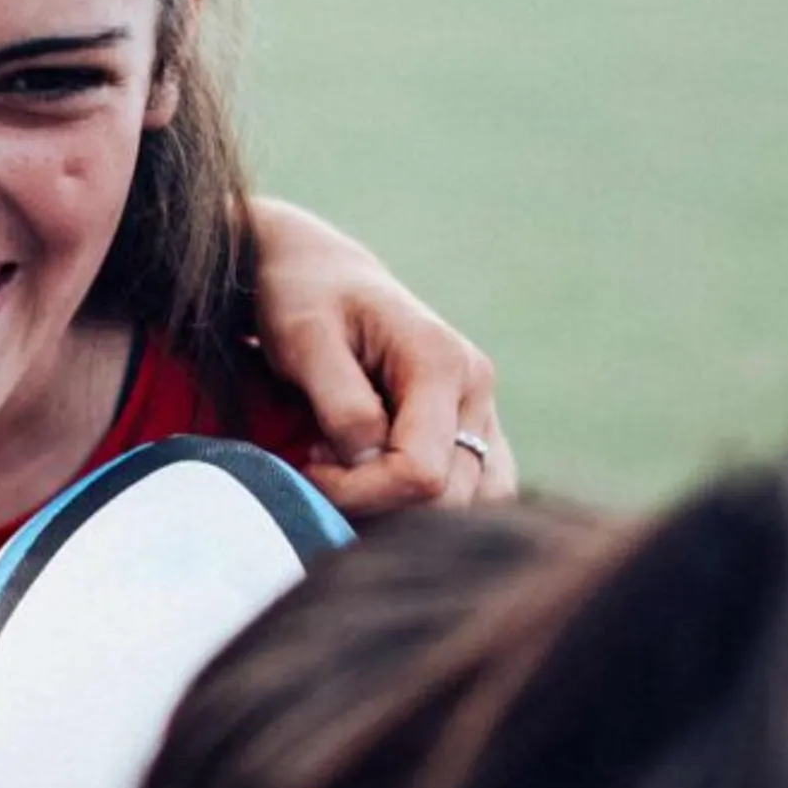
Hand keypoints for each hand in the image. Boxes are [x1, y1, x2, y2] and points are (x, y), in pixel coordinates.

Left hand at [242, 197, 509, 515]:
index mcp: (441, 363)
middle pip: (451, 498)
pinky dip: (429, 507)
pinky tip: (379, 482)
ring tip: (353, 475)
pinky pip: (476, 492)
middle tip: (323, 466)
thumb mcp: (304, 339)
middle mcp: (476, 388)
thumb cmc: (304, 299)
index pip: (420, 473)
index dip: (359, 492)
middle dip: (378, 504)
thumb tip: (370, 461)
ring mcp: (483, 410)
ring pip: (474, 504)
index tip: (308, 466)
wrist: (322, 274)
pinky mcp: (477, 429)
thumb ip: (341, 402)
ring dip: (409, 513)